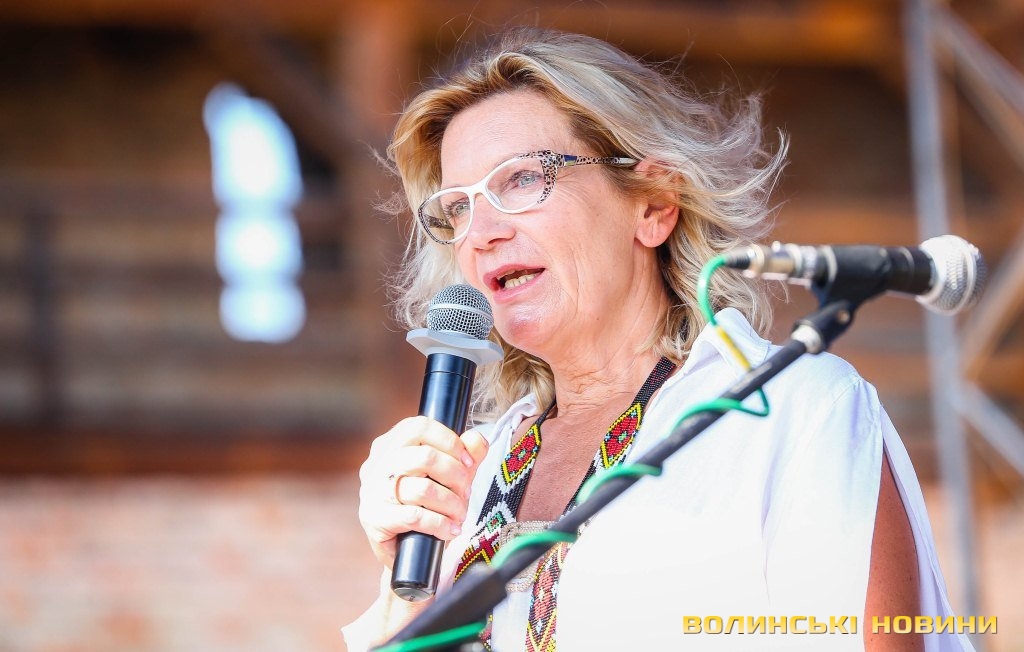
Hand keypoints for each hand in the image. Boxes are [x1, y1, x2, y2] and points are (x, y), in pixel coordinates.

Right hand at [357, 416, 488, 569]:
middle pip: (425, 457)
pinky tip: (450, 530)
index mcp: (390, 444)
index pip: (420, 427)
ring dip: (451, 504)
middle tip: (465, 493)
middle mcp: (377, 464)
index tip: (469, 462)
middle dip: (456, 476)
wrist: (406, 551)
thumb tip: (477, 439)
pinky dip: (440, 524)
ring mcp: (372, 491)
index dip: (450, 442)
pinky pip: (414, 516)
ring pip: (422, 489)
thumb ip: (467, 455)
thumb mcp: (450, 476)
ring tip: (460, 514)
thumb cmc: (427, 505)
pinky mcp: (374, 518)